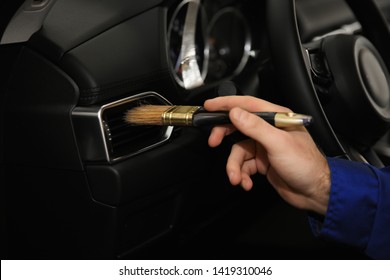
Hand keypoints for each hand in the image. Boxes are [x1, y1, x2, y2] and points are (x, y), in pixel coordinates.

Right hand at [204, 96, 329, 214]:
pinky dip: (242, 174)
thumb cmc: (305, 165)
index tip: (210, 105)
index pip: (247, 105)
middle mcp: (269, 130)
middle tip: (213, 142)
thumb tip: (235, 113)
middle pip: (238, 126)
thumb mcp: (278, 143)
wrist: (314, 193)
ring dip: (234, 166)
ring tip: (237, 178)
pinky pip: (243, 165)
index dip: (227, 103)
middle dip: (224, 136)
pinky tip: (246, 183)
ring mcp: (264, 146)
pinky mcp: (262, 162)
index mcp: (276, 118)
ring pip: (238, 151)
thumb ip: (255, 127)